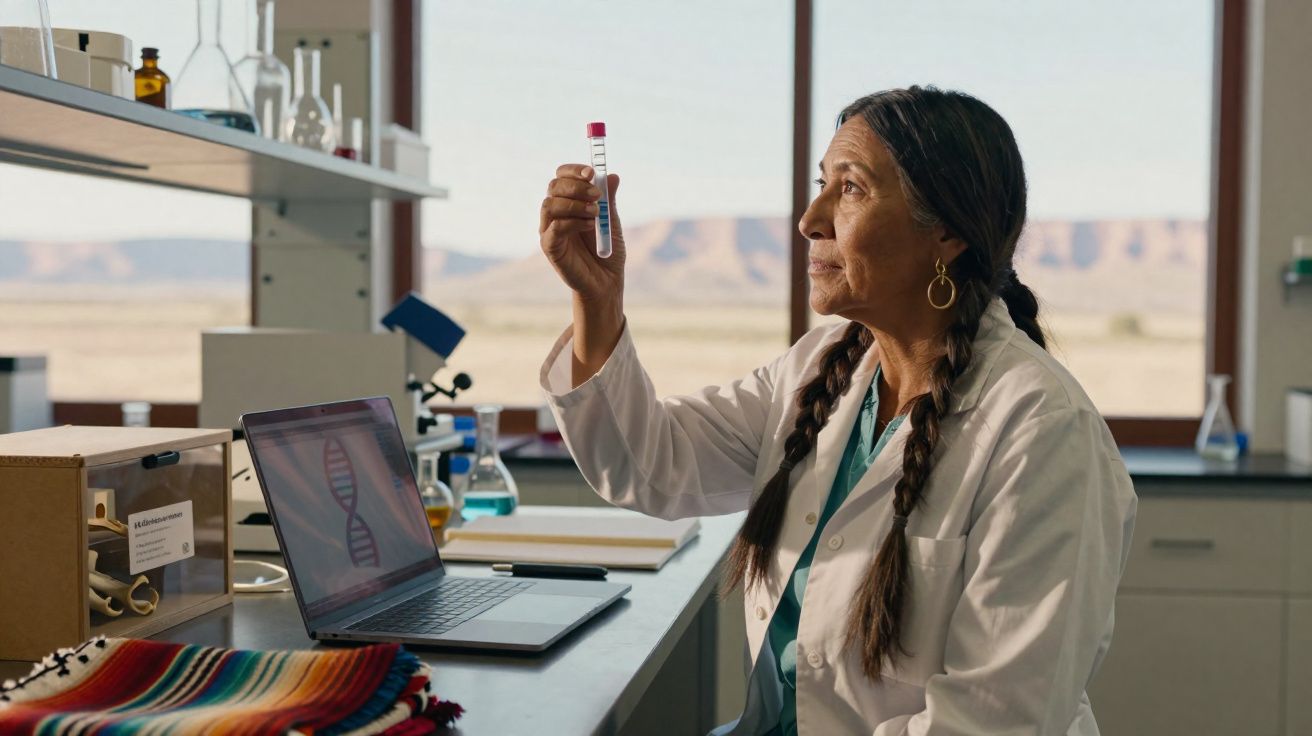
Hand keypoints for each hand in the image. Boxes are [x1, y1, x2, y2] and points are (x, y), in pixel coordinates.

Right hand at [539, 164, 624, 304]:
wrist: (607, 281)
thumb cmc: (607, 251)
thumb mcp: (611, 221)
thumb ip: (609, 200)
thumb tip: (612, 175)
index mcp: (568, 203)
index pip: (561, 177)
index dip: (573, 171)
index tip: (591, 172)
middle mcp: (555, 214)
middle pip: (554, 187)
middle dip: (576, 186)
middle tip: (597, 195)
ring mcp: (549, 230)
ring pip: (550, 204)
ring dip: (574, 203)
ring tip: (595, 213)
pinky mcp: (550, 247)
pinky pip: (554, 227)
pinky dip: (572, 222)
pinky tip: (589, 226)